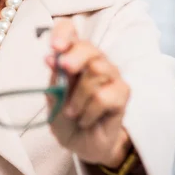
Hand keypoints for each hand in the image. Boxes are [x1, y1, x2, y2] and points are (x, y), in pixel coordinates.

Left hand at [45, 19, 131, 168]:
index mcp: (73, 55)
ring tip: (72, 113)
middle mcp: (95, 60)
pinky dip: (88, 112)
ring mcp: (111, 75)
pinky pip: (103, 96)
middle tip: (64, 70)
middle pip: (88, 47)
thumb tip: (51, 57)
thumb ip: (55, 78)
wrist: (82, 144)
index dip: (63, 33)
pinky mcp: (123, 93)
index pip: (70, 29)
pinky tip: (86, 119)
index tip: (54, 47)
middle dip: (73, 58)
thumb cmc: (66, 117)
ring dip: (78, 97)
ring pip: (96, 71)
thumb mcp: (54, 98)